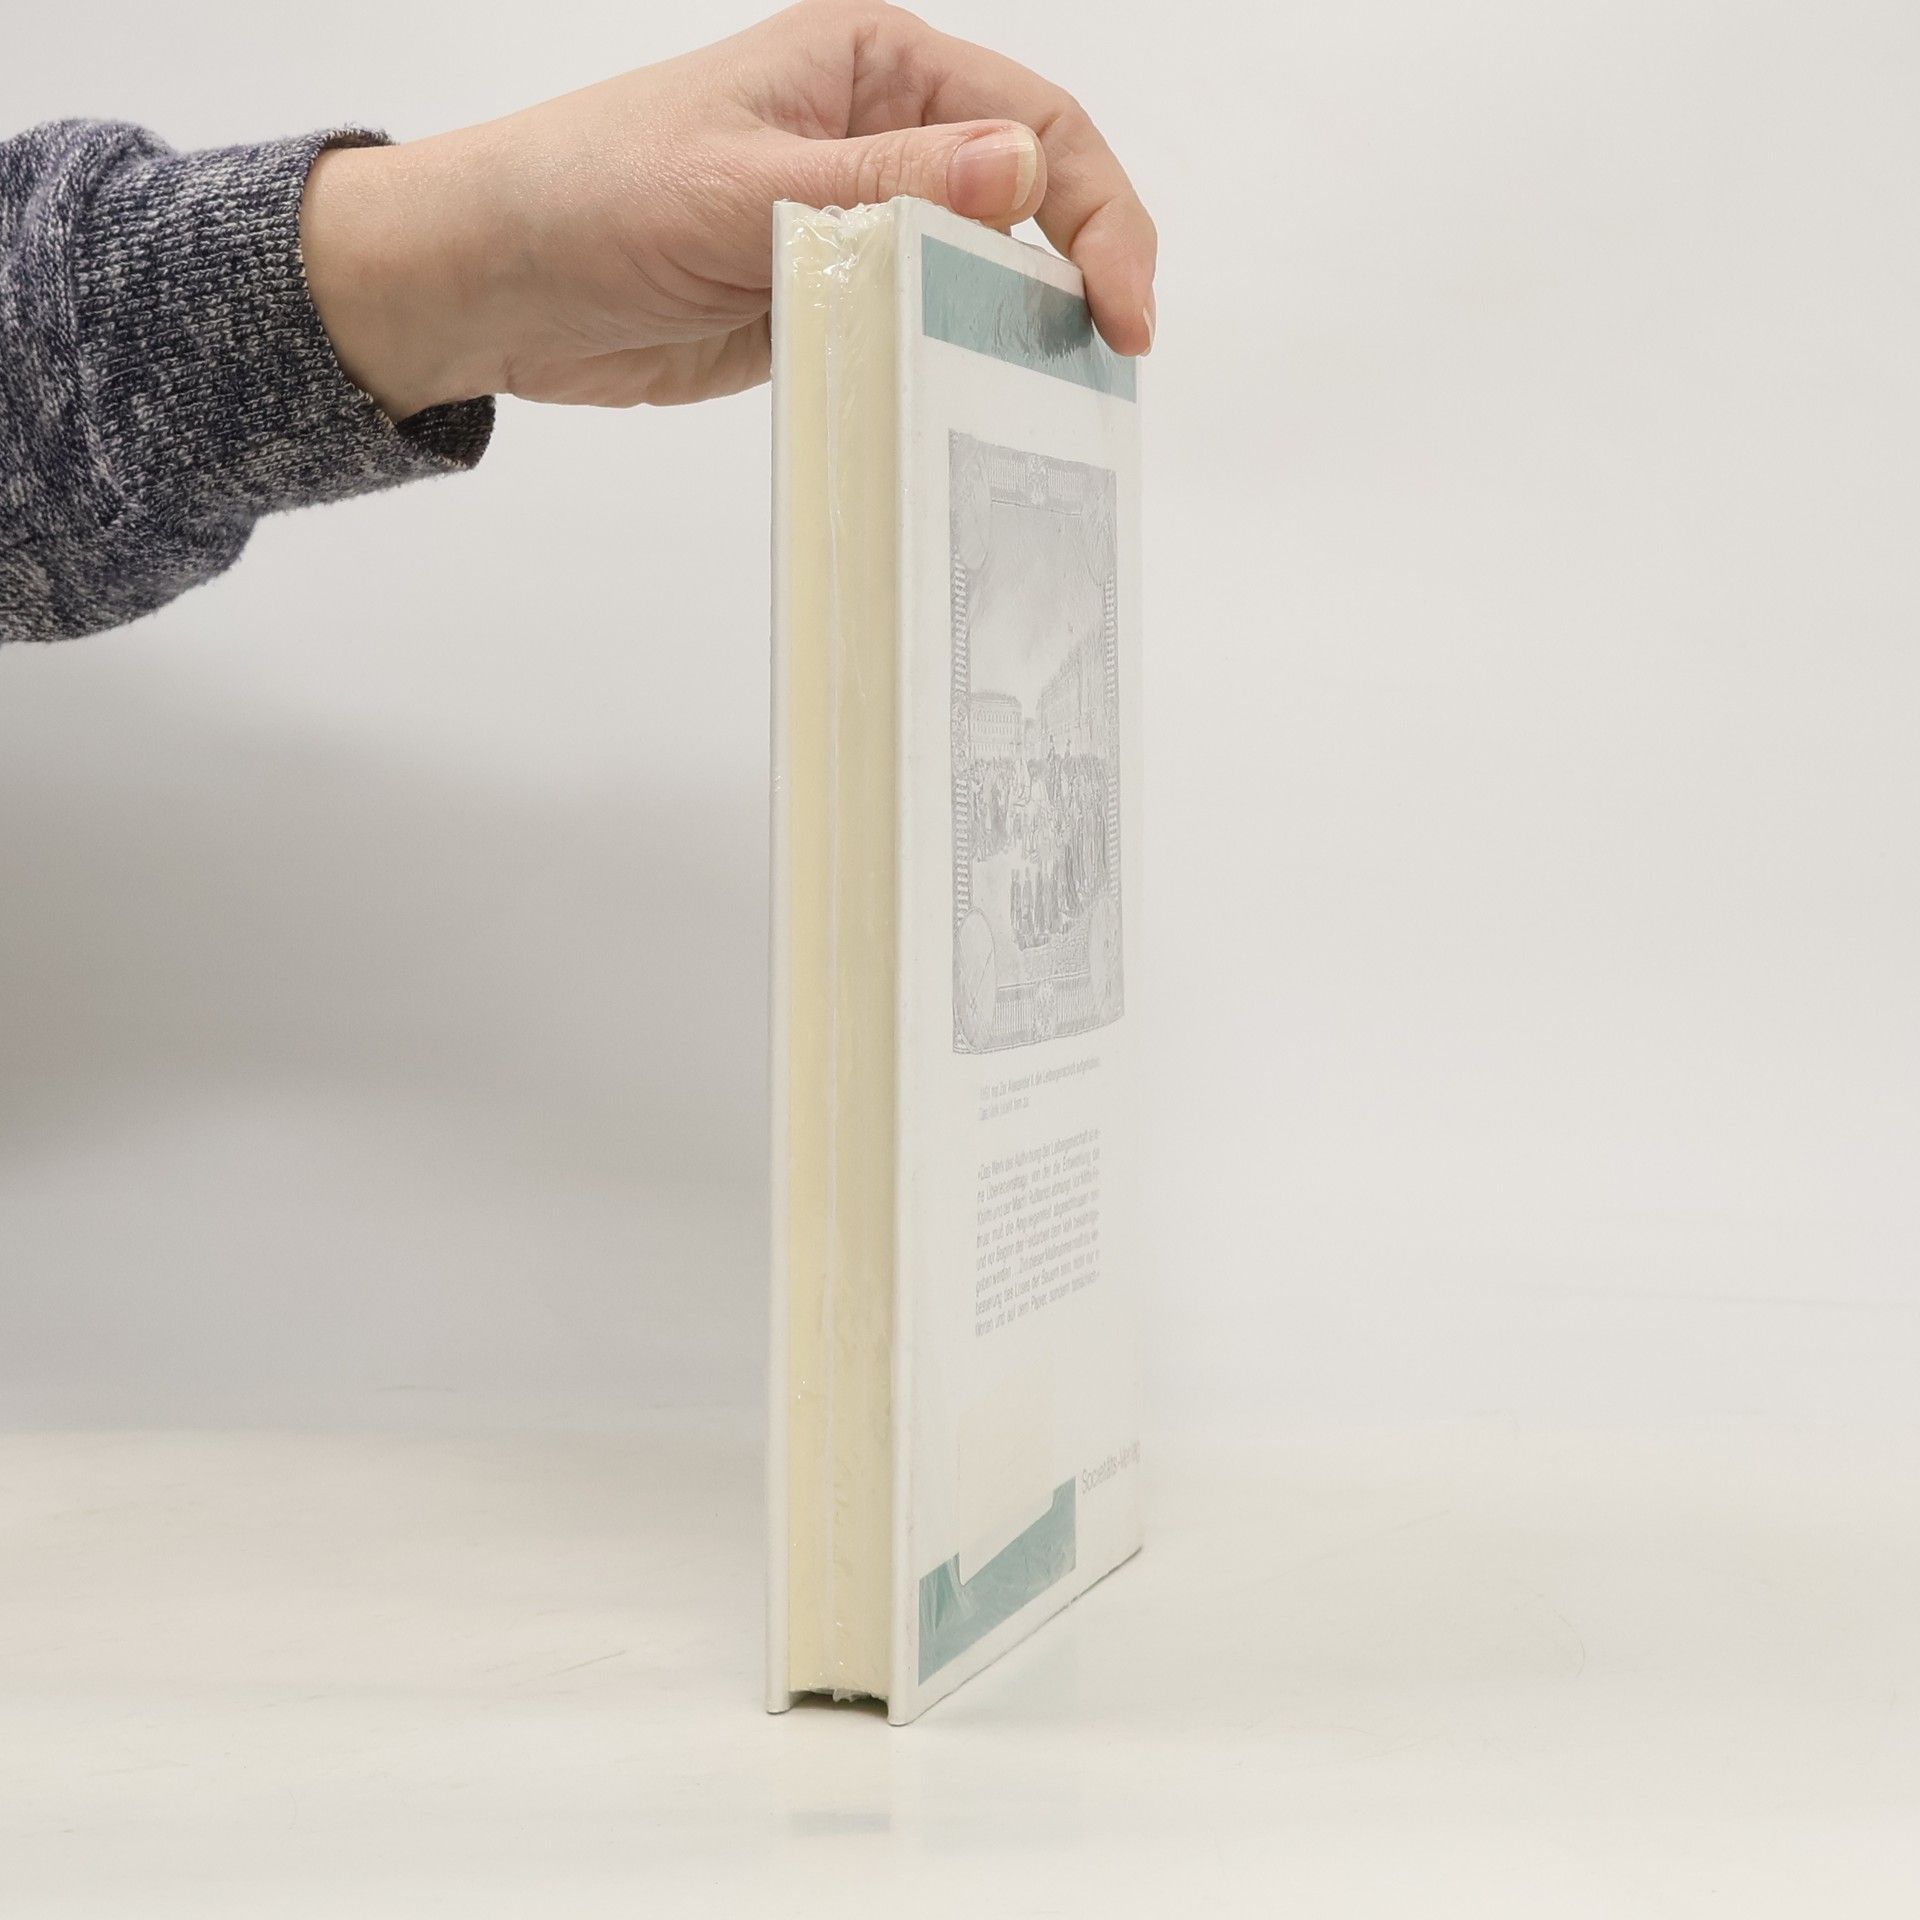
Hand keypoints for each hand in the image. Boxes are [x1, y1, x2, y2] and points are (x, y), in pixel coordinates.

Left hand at [299, 1, 1156, 419]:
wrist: (494, 283)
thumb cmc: (589, 195)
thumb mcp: (742, 186)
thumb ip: (885, 184)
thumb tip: (1022, 167)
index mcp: (872, 65)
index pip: (1036, 124)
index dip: (1099, 212)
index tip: (1120, 308)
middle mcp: (879, 137)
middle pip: (1031, 197)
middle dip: (1081, 271)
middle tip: (1107, 363)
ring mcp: (858, 223)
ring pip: (980, 272)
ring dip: (1020, 328)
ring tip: (1055, 398)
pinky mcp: (830, 299)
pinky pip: (919, 330)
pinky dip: (952, 367)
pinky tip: (973, 410)